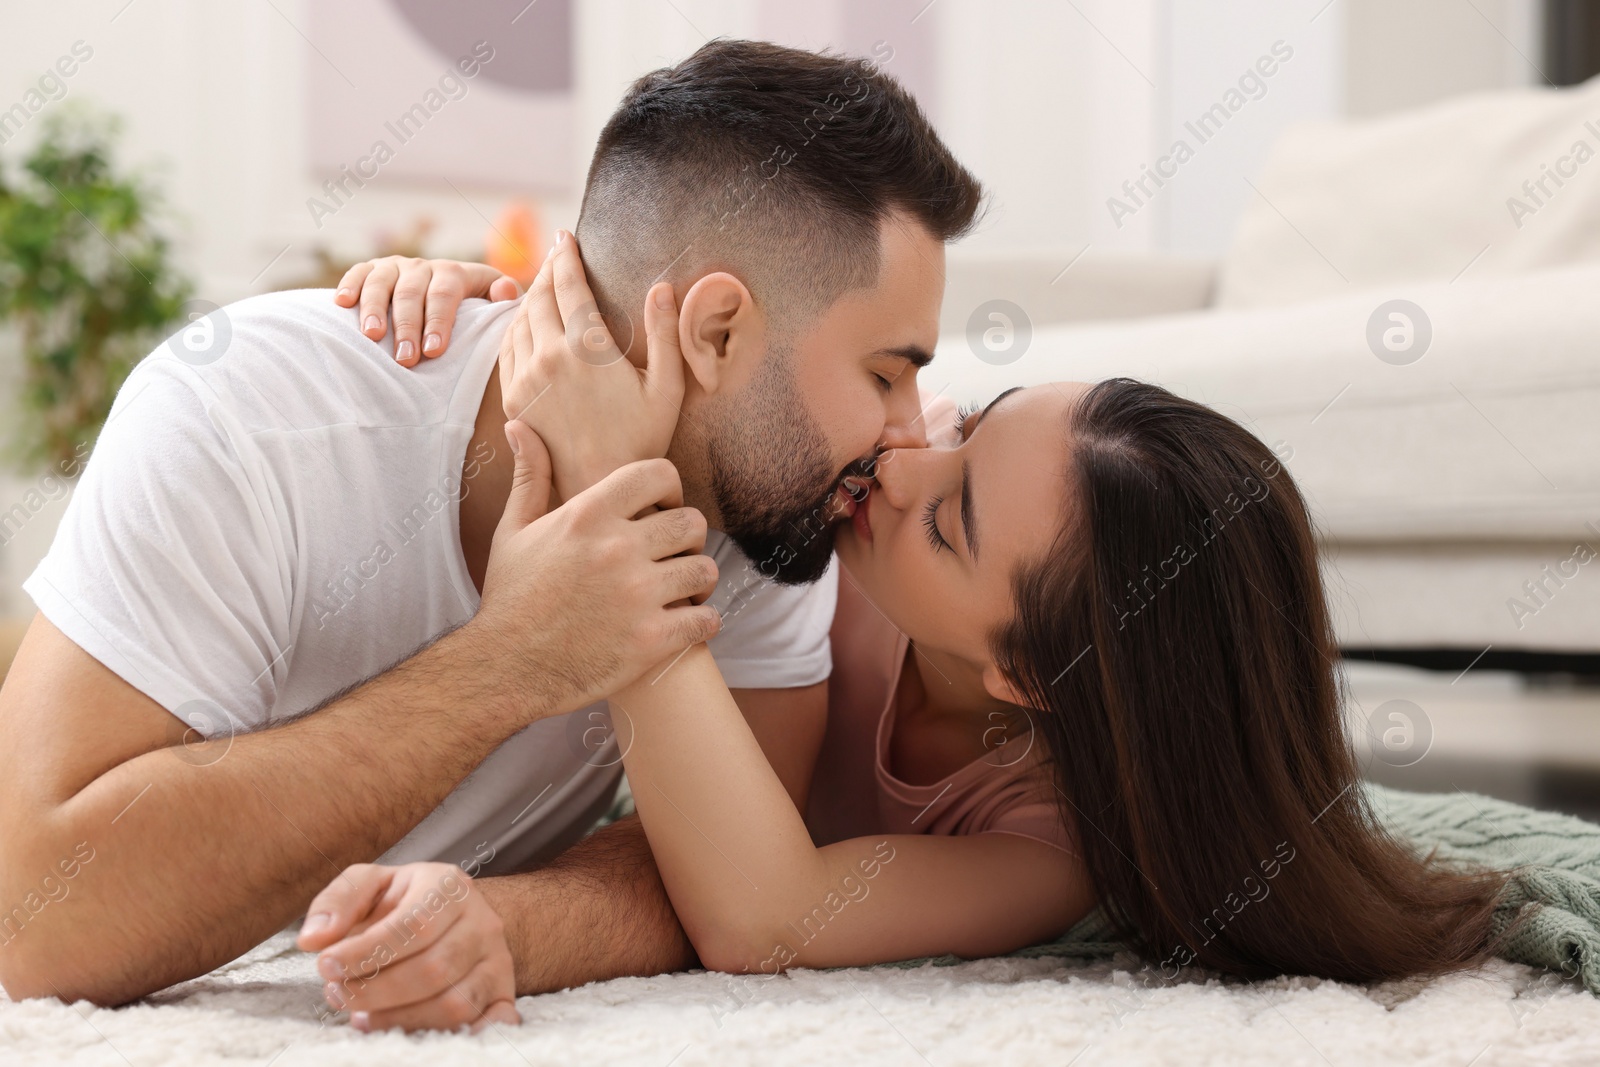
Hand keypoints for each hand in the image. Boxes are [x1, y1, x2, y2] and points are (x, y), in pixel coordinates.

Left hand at [297, 863, 518, 1033]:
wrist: (453, 914)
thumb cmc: (402, 902)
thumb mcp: (370, 884)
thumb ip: (337, 901)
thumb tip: (313, 938)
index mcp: (449, 886)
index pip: (412, 925)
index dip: (366, 953)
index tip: (326, 967)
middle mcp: (482, 921)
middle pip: (433, 969)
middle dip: (376, 991)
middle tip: (338, 996)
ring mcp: (497, 960)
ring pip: (455, 1005)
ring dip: (400, 1020)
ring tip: (362, 1017)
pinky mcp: (503, 993)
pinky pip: (486, 1027)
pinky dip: (452, 1038)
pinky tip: (410, 1038)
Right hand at [334, 257, 520, 365]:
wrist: (447, 294)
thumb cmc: (473, 311)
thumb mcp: (493, 304)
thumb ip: (502, 300)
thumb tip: (506, 291)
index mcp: (455, 274)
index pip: (446, 294)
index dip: (440, 321)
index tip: (435, 351)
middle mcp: (424, 267)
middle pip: (412, 293)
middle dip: (408, 327)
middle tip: (405, 359)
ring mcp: (396, 267)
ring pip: (382, 283)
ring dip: (375, 309)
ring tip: (372, 337)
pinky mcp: (372, 270)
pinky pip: (358, 273)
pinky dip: (349, 285)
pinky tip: (342, 303)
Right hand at [473, 420, 721, 719]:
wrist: (504, 668)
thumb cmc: (511, 598)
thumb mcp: (514, 531)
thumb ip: (531, 476)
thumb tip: (521, 427)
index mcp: (588, 515)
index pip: (659, 474)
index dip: (670, 488)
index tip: (662, 508)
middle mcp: (618, 549)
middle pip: (692, 522)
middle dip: (687, 538)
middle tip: (672, 555)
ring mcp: (638, 596)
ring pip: (704, 570)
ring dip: (698, 581)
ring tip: (683, 591)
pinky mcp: (651, 640)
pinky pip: (706, 620)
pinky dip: (704, 622)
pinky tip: (688, 624)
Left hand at [498, 230, 685, 500]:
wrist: (598, 486)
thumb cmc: (642, 441)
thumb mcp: (667, 389)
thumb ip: (666, 335)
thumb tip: (663, 288)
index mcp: (587, 349)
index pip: (569, 286)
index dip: (566, 256)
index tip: (566, 237)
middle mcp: (549, 357)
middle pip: (539, 296)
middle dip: (547, 269)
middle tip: (556, 254)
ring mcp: (525, 377)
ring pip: (518, 319)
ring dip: (530, 295)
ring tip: (543, 284)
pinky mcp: (513, 397)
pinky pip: (506, 347)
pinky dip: (515, 325)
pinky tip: (526, 321)